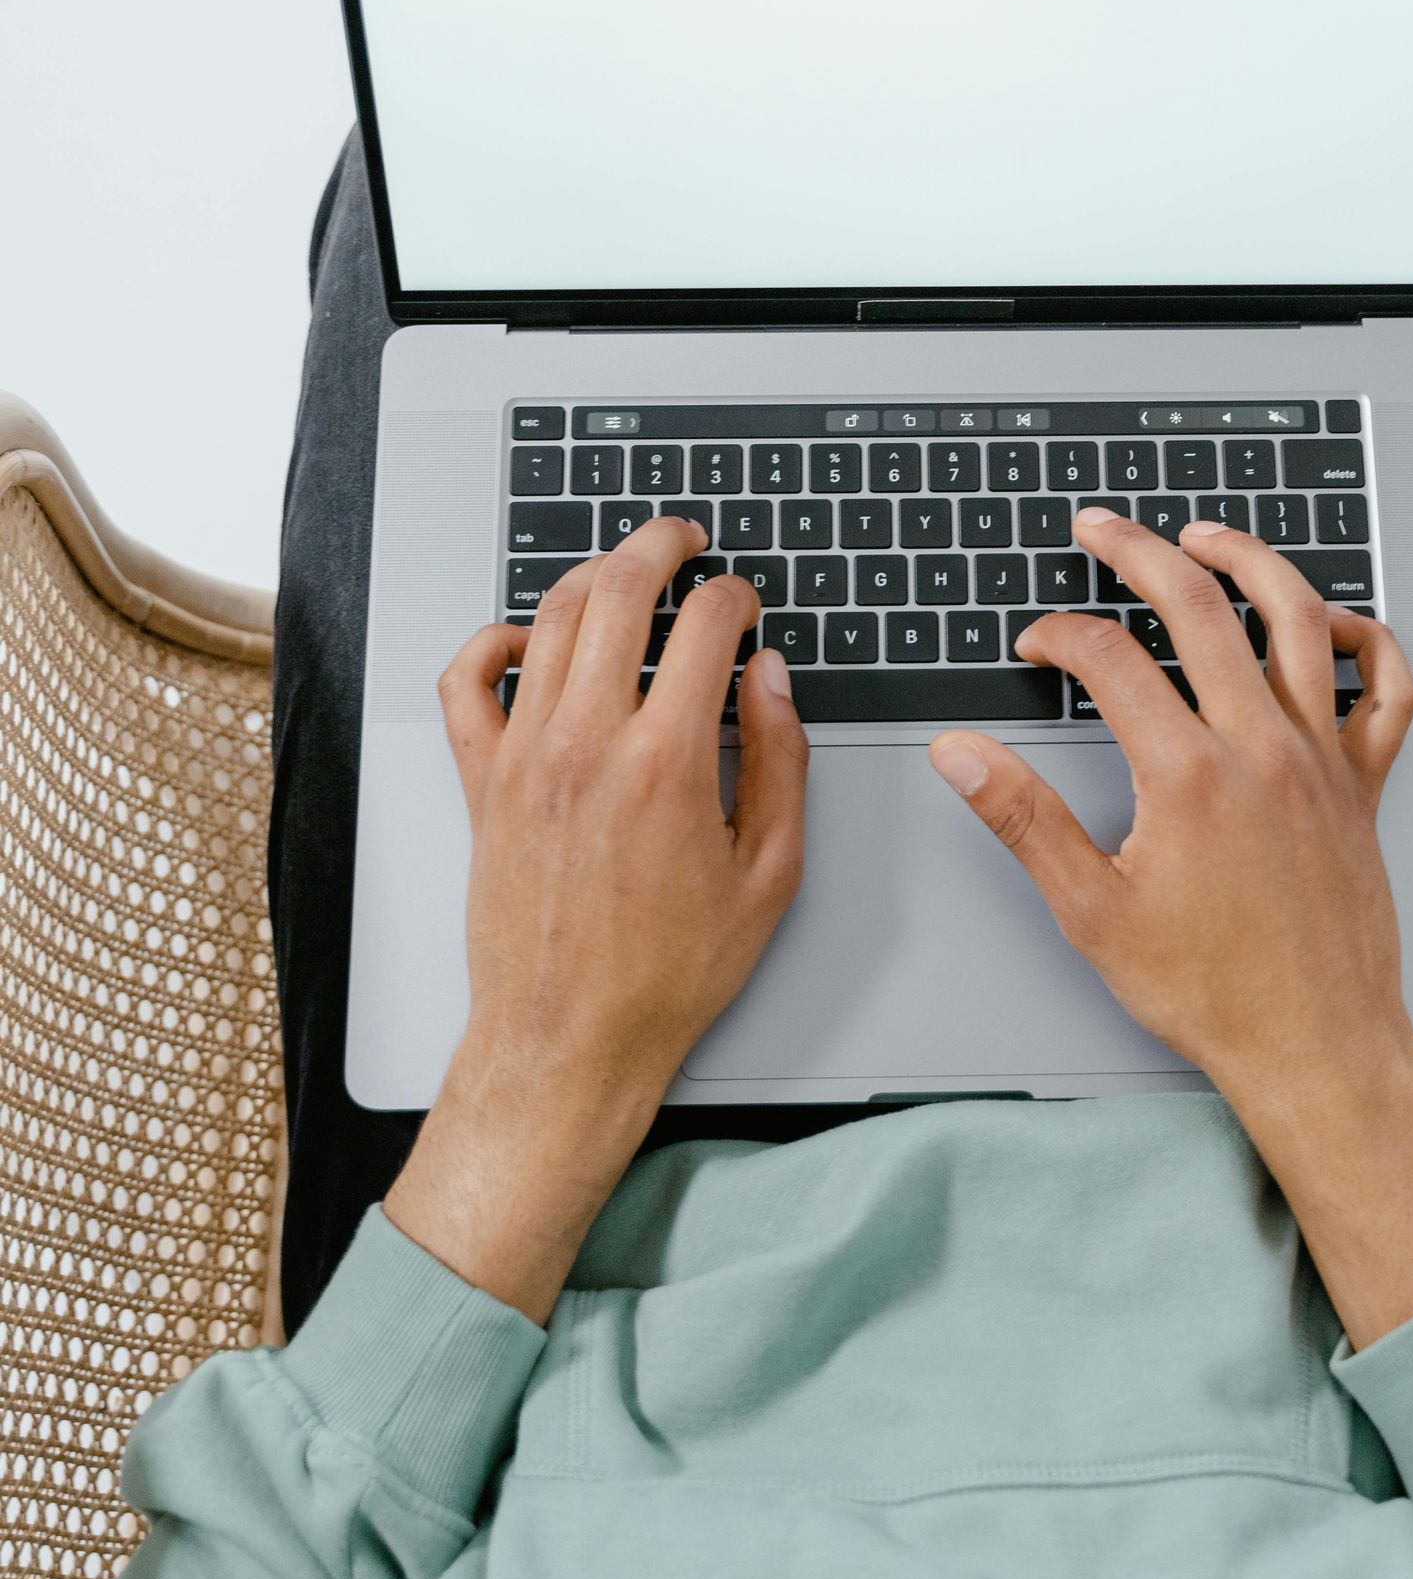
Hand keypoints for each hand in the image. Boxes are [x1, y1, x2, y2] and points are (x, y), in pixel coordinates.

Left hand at [384, 519, 808, 1319]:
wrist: (570, 1039)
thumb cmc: (667, 972)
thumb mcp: (769, 873)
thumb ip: (781, 760)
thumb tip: (770, 679)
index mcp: (668, 761)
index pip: (705, 624)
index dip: (735, 595)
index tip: (745, 604)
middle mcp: (587, 742)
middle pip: (618, 591)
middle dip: (660, 545)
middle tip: (684, 540)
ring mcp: (524, 755)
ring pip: (547, 618)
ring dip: (590, 575)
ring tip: (622, 571)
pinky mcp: (481, 780)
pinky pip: (466, 680)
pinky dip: (491, 641)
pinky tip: (527, 641)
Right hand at [927, 510, 1412, 1345]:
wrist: (1316, 1046)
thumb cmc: (1212, 992)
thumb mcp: (1091, 912)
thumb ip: (1022, 820)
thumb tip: (960, 755)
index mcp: (1187, 775)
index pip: (1107, 660)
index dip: (1058, 636)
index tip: (1036, 646)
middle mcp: (1261, 748)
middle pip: (1199, 607)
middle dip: (1139, 551)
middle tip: (1100, 528)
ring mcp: (1321, 758)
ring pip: (1297, 620)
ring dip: (1249, 561)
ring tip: (1206, 536)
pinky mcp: (1364, 783)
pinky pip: (1385, 689)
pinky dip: (1364, 640)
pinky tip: (1329, 623)